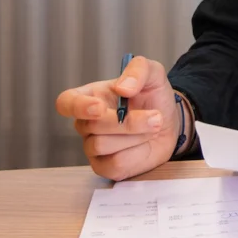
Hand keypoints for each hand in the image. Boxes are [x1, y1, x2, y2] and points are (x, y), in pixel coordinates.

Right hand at [55, 56, 180, 179]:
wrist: (171, 123)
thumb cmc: (154, 97)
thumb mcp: (153, 74)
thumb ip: (138, 70)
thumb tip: (122, 87)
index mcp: (90, 96)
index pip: (66, 102)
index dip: (78, 106)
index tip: (99, 107)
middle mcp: (86, 123)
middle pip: (91, 126)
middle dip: (127, 122)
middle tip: (156, 116)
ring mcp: (93, 147)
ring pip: (102, 146)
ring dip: (136, 135)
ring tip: (153, 127)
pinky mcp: (105, 167)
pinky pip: (114, 164)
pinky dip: (137, 153)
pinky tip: (145, 144)